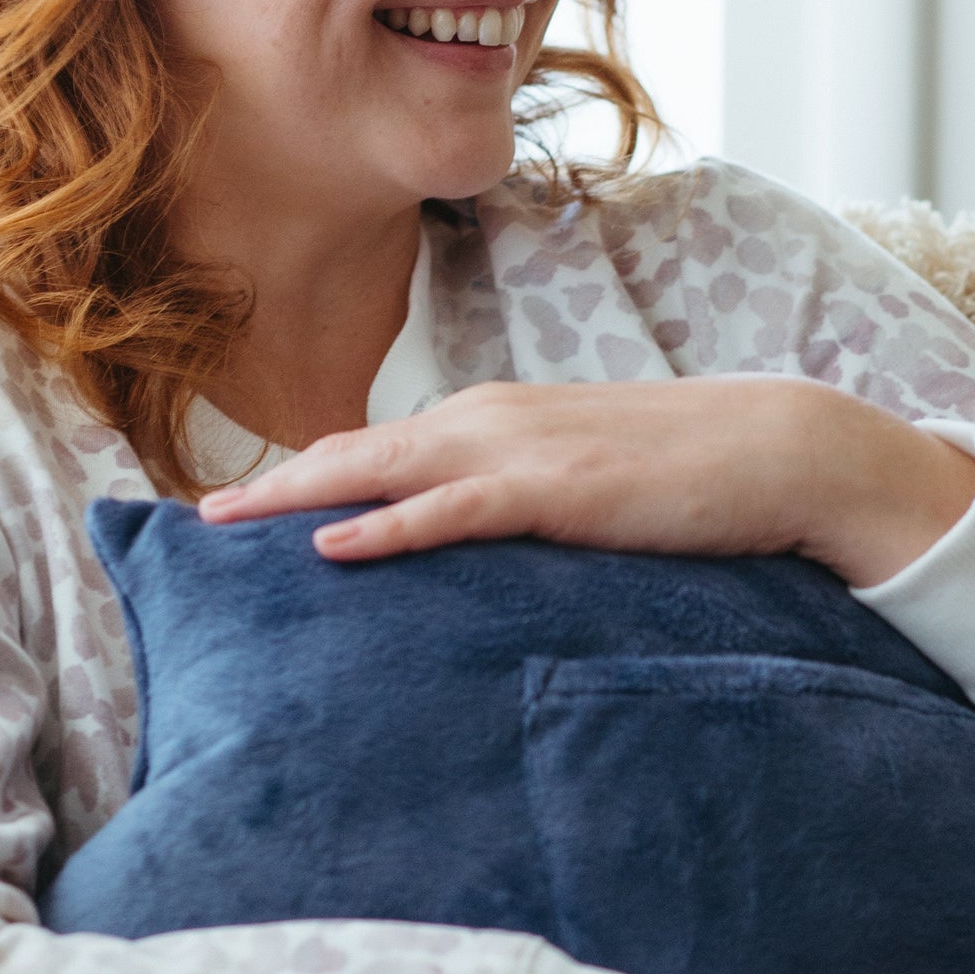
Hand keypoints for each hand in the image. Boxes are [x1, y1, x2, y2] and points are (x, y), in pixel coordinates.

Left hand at [196, 377, 974, 588]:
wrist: (782, 449)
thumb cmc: (689, 477)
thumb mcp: (585, 485)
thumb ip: (522, 506)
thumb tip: (474, 552)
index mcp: (494, 421)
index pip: (375, 449)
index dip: (300, 476)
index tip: (234, 511)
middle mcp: (490, 421)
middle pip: (352, 453)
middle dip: (268, 487)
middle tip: (192, 524)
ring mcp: (521, 448)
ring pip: (382, 469)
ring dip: (297, 497)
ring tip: (222, 530)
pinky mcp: (558, 488)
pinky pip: (452, 508)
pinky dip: (387, 524)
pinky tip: (330, 548)